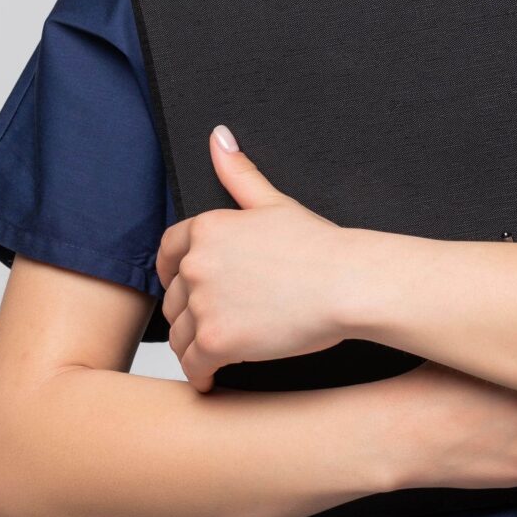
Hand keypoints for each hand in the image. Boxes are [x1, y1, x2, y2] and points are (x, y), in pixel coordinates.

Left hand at [156, 125, 369, 392]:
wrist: (349, 284)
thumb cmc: (321, 248)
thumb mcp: (274, 203)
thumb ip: (239, 173)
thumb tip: (219, 137)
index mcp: (207, 228)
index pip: (167, 252)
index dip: (172, 274)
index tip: (180, 288)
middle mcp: (197, 263)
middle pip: (174, 298)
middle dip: (189, 314)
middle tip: (209, 327)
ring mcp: (205, 303)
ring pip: (180, 334)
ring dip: (192, 347)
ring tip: (210, 357)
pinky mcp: (217, 340)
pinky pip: (193, 365)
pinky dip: (200, 375)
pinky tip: (212, 379)